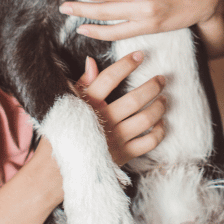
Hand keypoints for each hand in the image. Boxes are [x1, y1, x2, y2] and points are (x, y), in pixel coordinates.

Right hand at [76, 51, 165, 166]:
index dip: (126, 64)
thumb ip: (83, 83)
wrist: (59, 168)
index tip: (139, 54)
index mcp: (87, 104)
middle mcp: (102, 120)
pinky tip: (161, 122)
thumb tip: (91, 61)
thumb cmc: (66, 130)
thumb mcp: (69, 104)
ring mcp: (114, 139)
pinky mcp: (123, 155)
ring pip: (146, 119)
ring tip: (164, 98)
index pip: (109, 78)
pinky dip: (159, 131)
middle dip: (152, 86)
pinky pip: (149, 142)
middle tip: (161, 78)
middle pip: (135, 99)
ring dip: (159, 106)